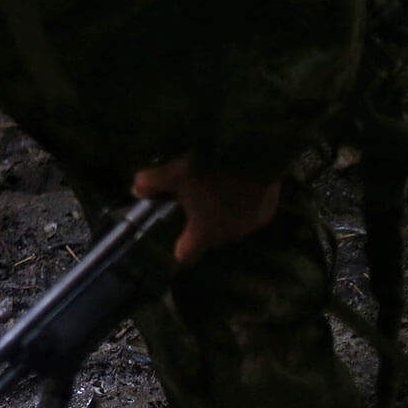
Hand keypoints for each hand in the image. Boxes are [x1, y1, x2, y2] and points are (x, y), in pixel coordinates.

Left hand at [131, 155, 280, 264]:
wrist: (254, 152)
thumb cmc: (208, 169)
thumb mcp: (172, 173)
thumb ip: (150, 184)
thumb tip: (136, 190)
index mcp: (204, 232)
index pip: (187, 255)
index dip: (181, 249)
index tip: (178, 243)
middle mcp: (230, 235)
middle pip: (211, 236)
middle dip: (203, 223)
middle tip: (196, 199)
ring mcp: (253, 224)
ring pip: (233, 224)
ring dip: (226, 212)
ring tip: (218, 189)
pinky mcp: (271, 210)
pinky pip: (252, 211)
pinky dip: (245, 202)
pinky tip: (239, 184)